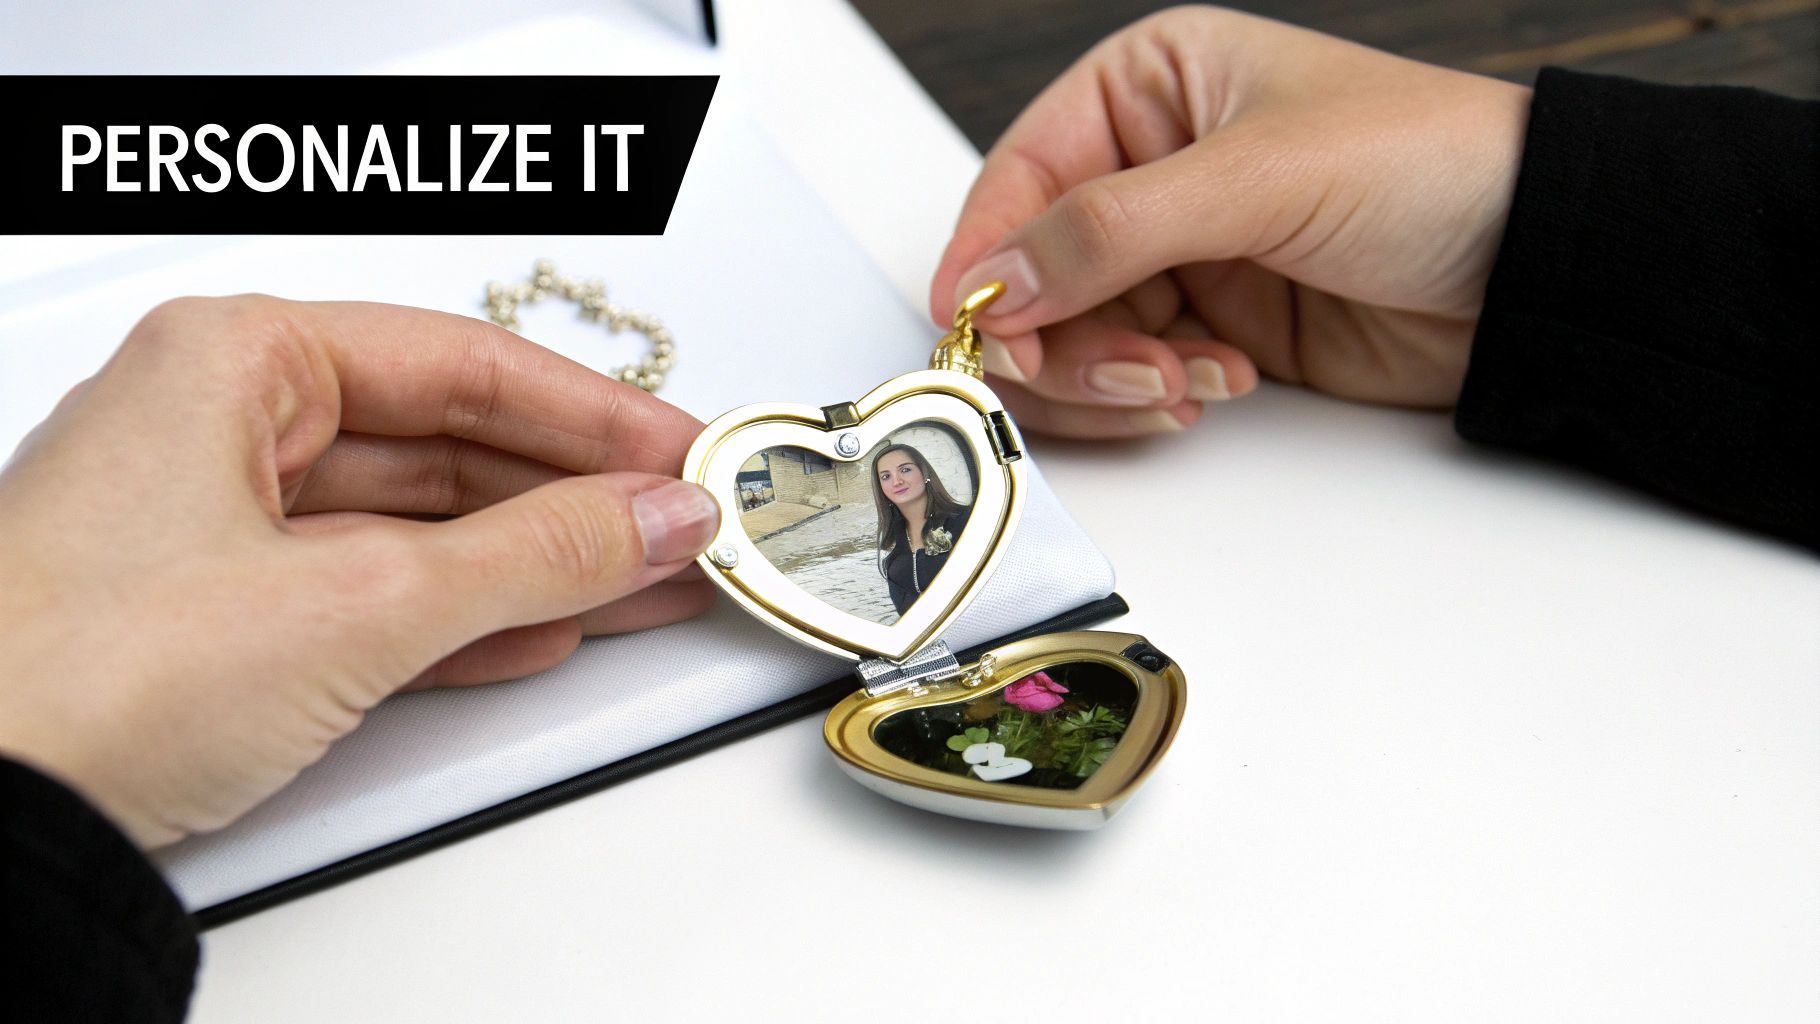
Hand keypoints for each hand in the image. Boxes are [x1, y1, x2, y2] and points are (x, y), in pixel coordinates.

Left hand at [0, 296, 719, 847]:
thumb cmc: (80, 676)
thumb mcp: (361, 602)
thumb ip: (534, 554)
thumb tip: (651, 518)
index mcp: (233, 360)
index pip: (462, 364)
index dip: (594, 415)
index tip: (684, 456)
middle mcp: (216, 425)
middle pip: (441, 443)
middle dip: (570, 498)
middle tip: (675, 530)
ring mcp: (209, 525)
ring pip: (410, 526)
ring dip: (529, 564)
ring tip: (637, 584)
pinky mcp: (209, 618)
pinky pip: (368, 593)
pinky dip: (459, 617)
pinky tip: (537, 632)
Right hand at [932, 6, 1531, 436]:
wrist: (1536, 263)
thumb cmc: (1427, 165)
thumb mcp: (1256, 177)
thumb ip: (1108, 231)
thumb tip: (991, 283)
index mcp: (1149, 86)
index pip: (1021, 177)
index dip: (989, 257)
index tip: (980, 327)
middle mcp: (1151, 168)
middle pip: (1034, 271)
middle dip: (1061, 335)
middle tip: (1119, 370)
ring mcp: (1180, 253)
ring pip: (1074, 335)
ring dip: (1113, 375)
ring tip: (1183, 381)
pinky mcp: (1212, 325)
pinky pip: (1131, 373)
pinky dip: (1152, 394)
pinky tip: (1214, 384)